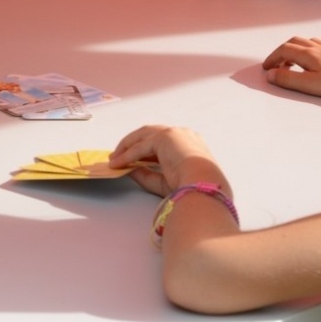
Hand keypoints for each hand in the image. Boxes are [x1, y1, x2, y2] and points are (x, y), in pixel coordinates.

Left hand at [109, 125, 226, 196]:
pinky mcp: (165, 137)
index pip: (163, 143)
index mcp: (190, 145)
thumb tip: (130, 169)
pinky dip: (128, 154)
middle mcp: (183, 135)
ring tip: (115, 158)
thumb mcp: (165, 181)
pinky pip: (141, 146)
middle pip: (150, 135)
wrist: (205, 186)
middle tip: (118, 155)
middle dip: (132, 145)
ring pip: (143, 137)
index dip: (145, 151)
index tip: (132, 160)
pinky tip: (118, 162)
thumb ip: (147, 174)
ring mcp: (174, 134)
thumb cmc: (193, 188)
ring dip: (127, 147)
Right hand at [262, 37, 320, 110]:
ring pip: (305, 42)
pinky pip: (317, 45)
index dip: (272, 58)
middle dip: (280, 52)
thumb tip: (270, 74)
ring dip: (293, 50)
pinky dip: (307, 49)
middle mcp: (317, 48)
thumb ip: (288, 79)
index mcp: (308, 54)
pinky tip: (312, 60)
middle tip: (275, 66)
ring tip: (291, 64)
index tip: (265, 69)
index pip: (283, 50)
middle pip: (293, 42)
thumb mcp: (310, 85)